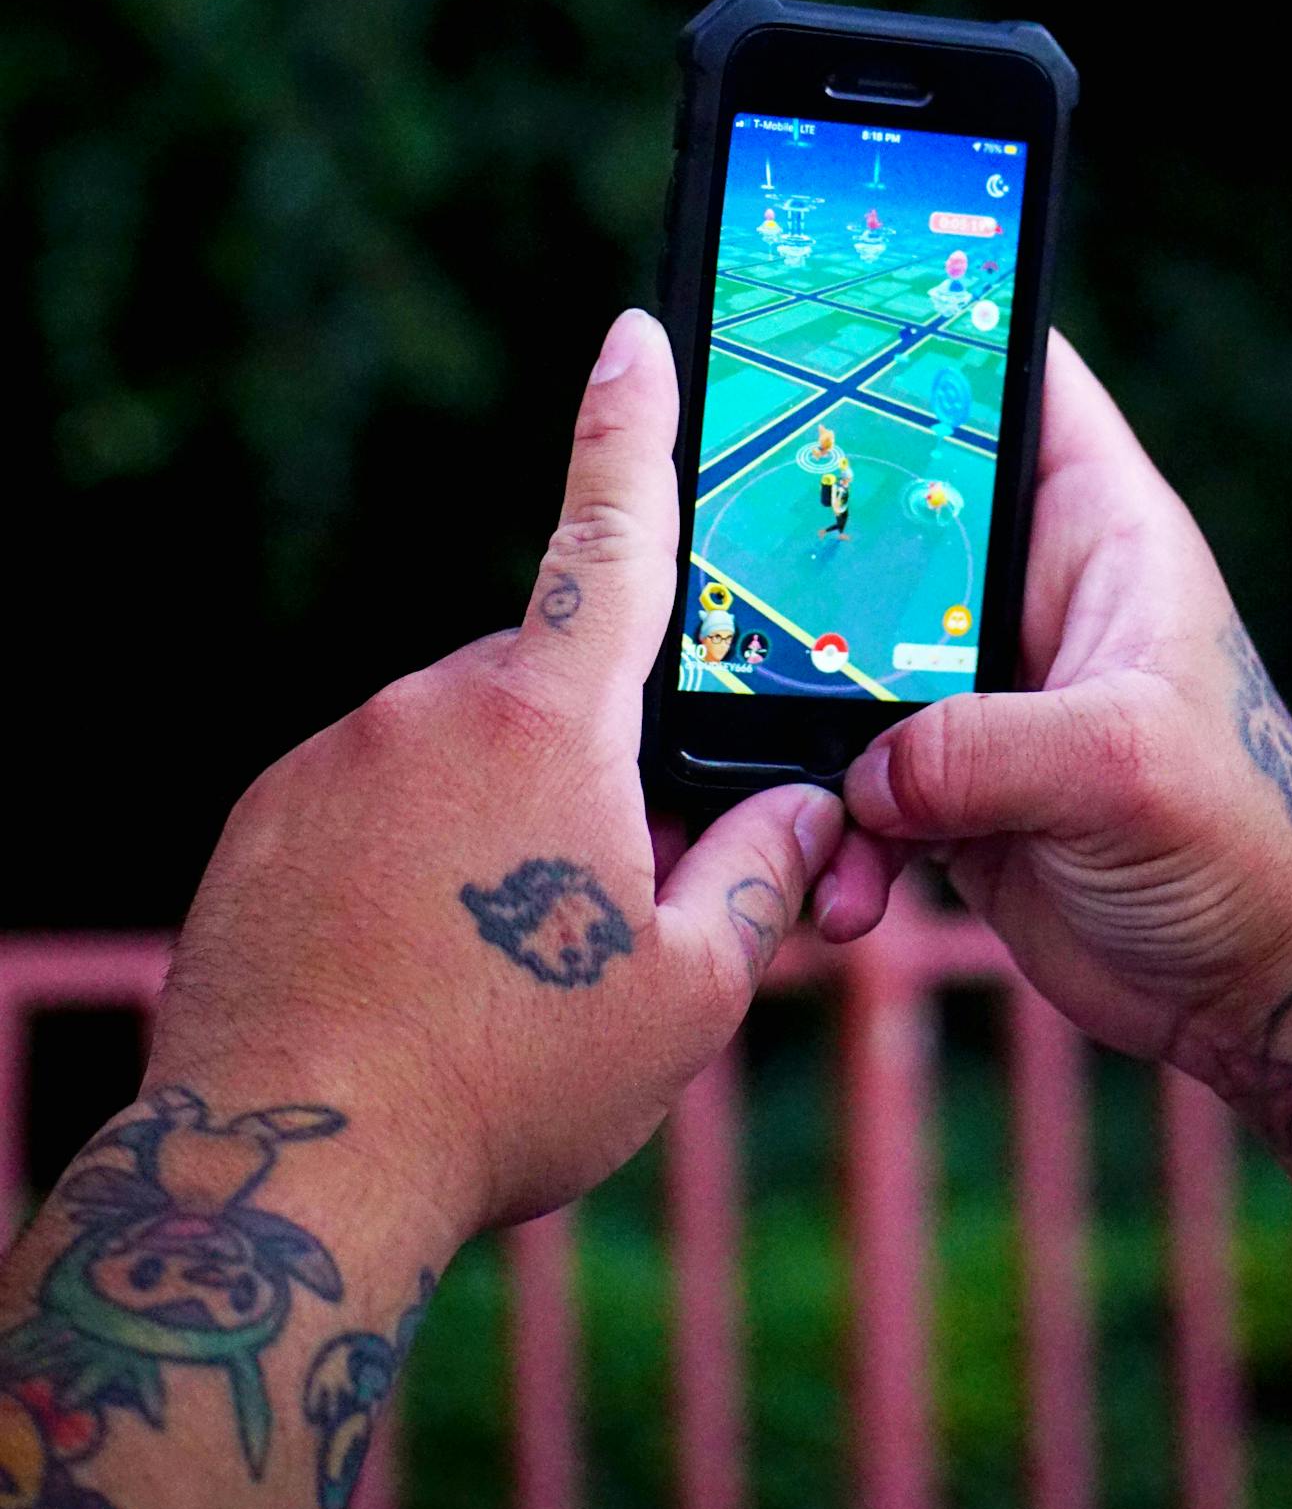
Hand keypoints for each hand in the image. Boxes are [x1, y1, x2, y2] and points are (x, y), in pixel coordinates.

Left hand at [150, 308, 843, 1237]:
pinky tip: (418, 962)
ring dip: (502, 820)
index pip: (612, 537)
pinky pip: (376, 796)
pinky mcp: (266, 815)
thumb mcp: (688, 994)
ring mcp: (333, 756)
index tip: (634, 336)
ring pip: (463, 750)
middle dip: (597, 764)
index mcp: (547, 723)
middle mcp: (430, 707)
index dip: (632, 427)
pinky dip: (415, 853)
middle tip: (607, 903)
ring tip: (497, 962)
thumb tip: (809, 812)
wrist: (287, 1172)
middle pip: (553, 690)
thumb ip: (766, 876)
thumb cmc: (507, 1081)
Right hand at [827, 332, 1291, 1077]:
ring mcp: (983, 690)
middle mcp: (1032, 594)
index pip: (1017, 380)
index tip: (829, 304)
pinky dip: (837, 835)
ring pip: (849, 661)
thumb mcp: (1125, 767)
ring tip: (804, 800)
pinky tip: (847, 889)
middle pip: (893, 518)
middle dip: (812, 553)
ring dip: (809, 731)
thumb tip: (862, 771)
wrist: (1251, 983)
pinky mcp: (952, 782)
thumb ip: (986, 749)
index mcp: (1098, 532)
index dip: (937, 326)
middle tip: (731, 579)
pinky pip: (855, 781)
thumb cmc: (1246, 842)